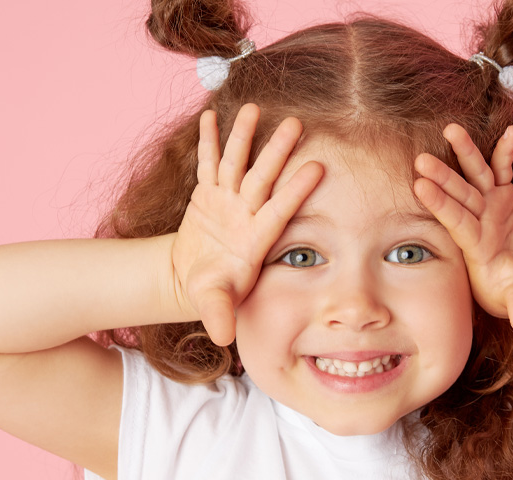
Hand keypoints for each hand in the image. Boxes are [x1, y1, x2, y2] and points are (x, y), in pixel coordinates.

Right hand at [172, 104, 323, 344]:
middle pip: (263, 176)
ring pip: (238, 162)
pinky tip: (212, 115)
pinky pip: (208, 163)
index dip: (296, 189)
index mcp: (255, 236)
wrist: (194, 277)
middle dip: (277, 151)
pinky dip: (209, 141)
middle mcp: (245, 212)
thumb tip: (223, 337)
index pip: (280, 208)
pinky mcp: (207, 193)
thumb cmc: (212, 290)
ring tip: (254, 108)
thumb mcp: (214, 301)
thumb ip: (220, 314)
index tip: (318, 167)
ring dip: (245, 137)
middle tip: (296, 122)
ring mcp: (227, 199)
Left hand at [413, 124, 512, 331]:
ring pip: (474, 174)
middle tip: (420, 159)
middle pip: (458, 194)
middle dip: (442, 176)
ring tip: (451, 128)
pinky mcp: (503, 195)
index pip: (454, 221)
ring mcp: (489, 204)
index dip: (439, 204)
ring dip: (464, 152)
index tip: (420, 186)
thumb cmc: (512, 290)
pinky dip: (506, 151)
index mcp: (475, 244)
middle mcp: (478, 219)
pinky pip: (503, 169)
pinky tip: (512, 132)